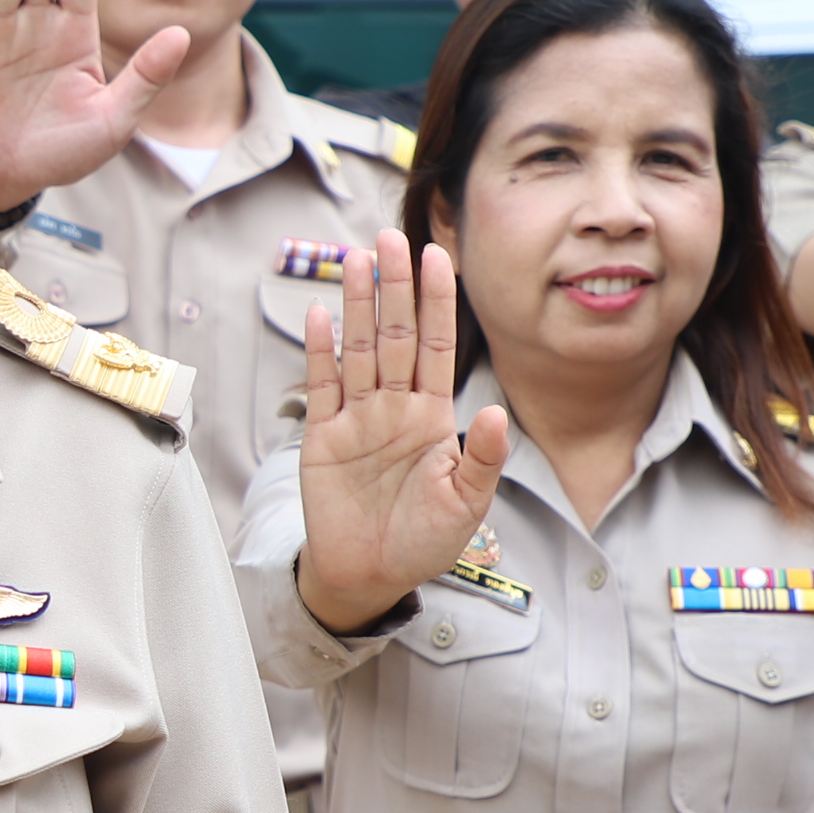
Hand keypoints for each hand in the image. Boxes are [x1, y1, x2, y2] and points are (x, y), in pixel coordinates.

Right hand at [289, 230, 509, 632]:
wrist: (371, 575)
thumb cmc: (423, 542)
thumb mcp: (467, 504)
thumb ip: (481, 458)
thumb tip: (493, 411)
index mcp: (432, 416)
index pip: (437, 346)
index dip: (438, 303)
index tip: (440, 257)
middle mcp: (394, 407)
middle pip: (393, 334)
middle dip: (394, 286)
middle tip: (391, 236)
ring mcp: (356, 418)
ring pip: (358, 350)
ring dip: (357, 305)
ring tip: (357, 259)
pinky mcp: (322, 438)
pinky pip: (322, 386)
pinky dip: (321, 352)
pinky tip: (322, 314)